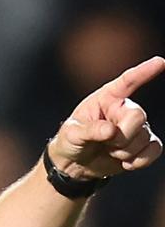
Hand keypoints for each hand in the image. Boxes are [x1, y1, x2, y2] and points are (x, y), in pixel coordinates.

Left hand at [48, 55, 163, 178]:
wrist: (75, 164)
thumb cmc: (71, 141)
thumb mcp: (71, 134)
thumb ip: (89, 131)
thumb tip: (111, 131)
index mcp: (106, 98)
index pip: (127, 82)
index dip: (144, 72)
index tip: (160, 62)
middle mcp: (124, 109)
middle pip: (138, 116)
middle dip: (122, 136)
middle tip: (105, 143)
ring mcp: (137, 127)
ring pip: (144, 138)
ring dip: (124, 152)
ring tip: (109, 151)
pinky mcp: (144, 144)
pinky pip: (154, 150)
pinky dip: (140, 161)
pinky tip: (125, 162)